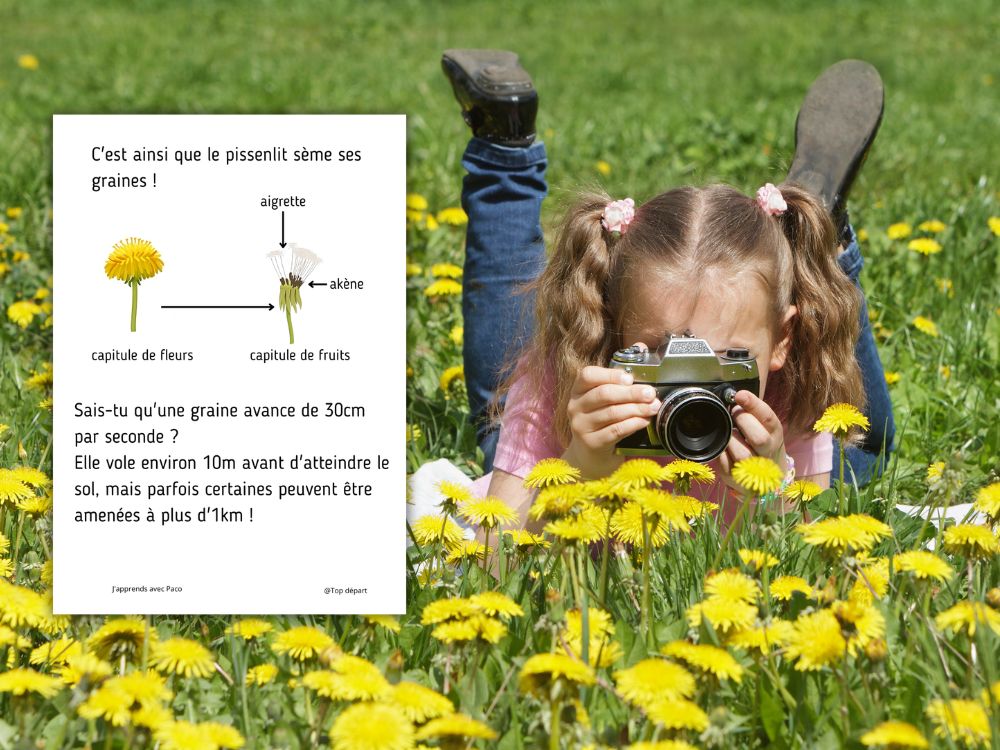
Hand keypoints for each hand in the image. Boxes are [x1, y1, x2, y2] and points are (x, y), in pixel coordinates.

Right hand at [561, 355, 659, 478]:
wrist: (590, 457)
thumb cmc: (601, 422)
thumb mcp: (606, 400)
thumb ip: (620, 375)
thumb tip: (640, 346)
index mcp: (578, 391)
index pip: (587, 375)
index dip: (609, 374)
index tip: (629, 378)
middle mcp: (575, 407)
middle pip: (604, 394)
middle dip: (631, 393)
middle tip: (651, 393)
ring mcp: (580, 426)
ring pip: (612, 413)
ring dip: (637, 409)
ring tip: (653, 407)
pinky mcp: (591, 444)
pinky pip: (615, 431)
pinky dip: (633, 424)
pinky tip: (644, 421)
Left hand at [717, 390, 787, 491]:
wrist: (767, 477)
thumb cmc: (760, 443)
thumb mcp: (763, 426)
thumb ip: (751, 412)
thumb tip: (734, 395)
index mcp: (775, 434)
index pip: (768, 418)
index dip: (753, 404)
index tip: (739, 395)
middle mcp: (768, 452)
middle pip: (759, 438)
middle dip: (742, 421)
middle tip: (733, 414)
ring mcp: (754, 469)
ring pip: (742, 454)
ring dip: (731, 440)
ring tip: (729, 432)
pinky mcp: (738, 479)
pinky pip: (725, 465)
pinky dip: (721, 453)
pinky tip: (723, 446)